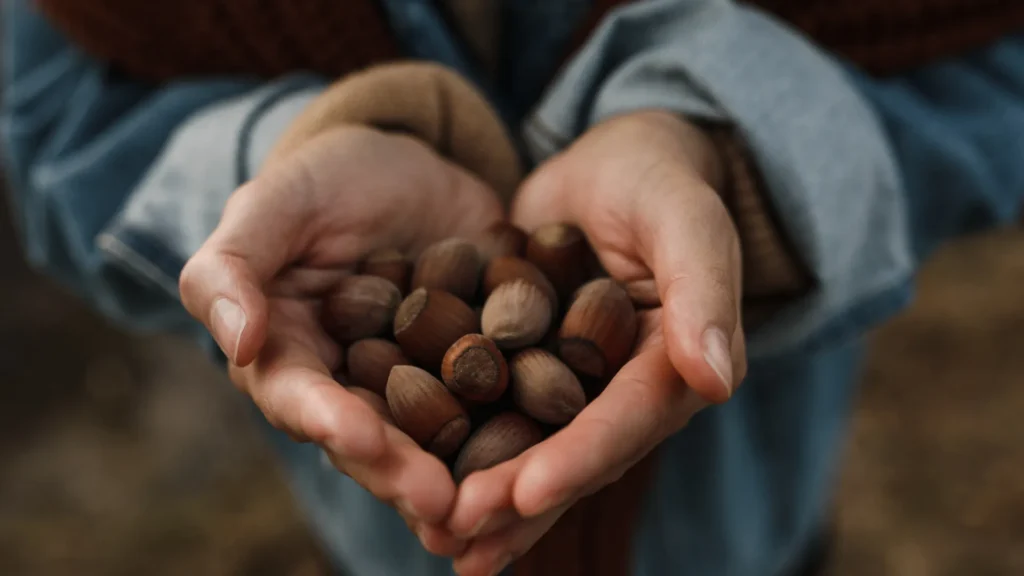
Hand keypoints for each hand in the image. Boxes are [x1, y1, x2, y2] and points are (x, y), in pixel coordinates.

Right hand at [179, 125, 503, 554]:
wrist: (414, 167)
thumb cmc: (328, 180)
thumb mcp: (275, 203)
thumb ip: (232, 266)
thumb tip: (239, 342)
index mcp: (290, 357)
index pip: (300, 399)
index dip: (329, 422)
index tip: (363, 439)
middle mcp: (353, 389)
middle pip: (373, 441)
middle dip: (404, 474)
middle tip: (443, 505)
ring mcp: (420, 385)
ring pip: (436, 440)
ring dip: (461, 477)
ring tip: (492, 504)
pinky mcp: (479, 370)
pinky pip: (498, 403)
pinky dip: (519, 431)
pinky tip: (548, 456)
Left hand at [446, 111, 747, 574]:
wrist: (616, 163)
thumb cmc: (659, 181)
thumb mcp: (686, 221)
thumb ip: (703, 291)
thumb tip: (717, 380)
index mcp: (676, 369)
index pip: (627, 422)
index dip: (578, 461)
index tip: (525, 494)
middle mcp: (626, 394)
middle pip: (573, 456)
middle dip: (517, 501)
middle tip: (457, 534)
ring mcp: (576, 387)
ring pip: (531, 450)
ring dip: (487, 500)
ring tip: (435, 536)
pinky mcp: (530, 368)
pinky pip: (496, 413)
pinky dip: (460, 448)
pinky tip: (416, 480)